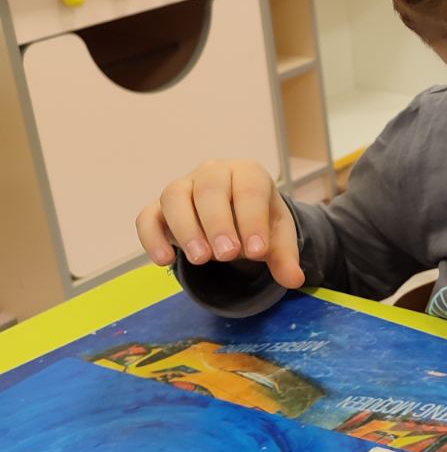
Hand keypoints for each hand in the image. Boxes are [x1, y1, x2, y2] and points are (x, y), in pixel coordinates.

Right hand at [135, 159, 303, 288]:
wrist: (235, 216)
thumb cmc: (256, 221)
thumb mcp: (277, 237)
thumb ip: (284, 256)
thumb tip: (294, 279)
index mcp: (247, 173)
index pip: (249, 190)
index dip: (252, 220)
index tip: (257, 252)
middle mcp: (212, 172)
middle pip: (209, 189)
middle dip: (218, 223)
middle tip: (226, 256)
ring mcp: (182, 187)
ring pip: (175, 196)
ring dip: (185, 229)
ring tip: (200, 259)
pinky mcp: (159, 208)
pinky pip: (148, 217)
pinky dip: (151, 237)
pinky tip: (164, 261)